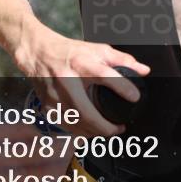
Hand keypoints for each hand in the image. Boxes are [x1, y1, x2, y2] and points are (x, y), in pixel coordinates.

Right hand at [15, 25, 149, 135]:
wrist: (37, 53)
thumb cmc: (69, 52)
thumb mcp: (97, 50)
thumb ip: (122, 60)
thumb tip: (143, 70)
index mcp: (81, 63)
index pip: (104, 75)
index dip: (122, 87)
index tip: (134, 97)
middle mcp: (66, 80)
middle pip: (87, 111)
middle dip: (106, 127)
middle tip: (120, 128)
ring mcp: (54, 96)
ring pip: (76, 124)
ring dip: (95, 132)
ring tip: (109, 130)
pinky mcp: (48, 107)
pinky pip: (67, 126)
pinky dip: (81, 131)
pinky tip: (91, 130)